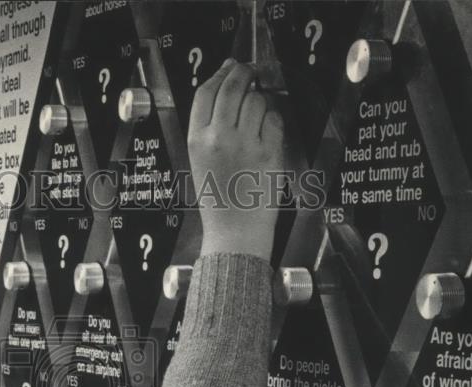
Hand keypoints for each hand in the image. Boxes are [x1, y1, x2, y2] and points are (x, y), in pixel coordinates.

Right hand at [188, 59, 284, 259]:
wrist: (235, 232)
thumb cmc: (219, 200)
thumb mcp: (200, 161)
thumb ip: (208, 126)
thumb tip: (225, 83)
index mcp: (197, 141)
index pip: (205, 92)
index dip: (220, 74)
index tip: (230, 69)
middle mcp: (219, 139)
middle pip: (233, 87)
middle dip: (244, 74)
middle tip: (251, 73)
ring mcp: (246, 144)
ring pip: (257, 100)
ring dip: (260, 101)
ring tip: (257, 119)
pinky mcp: (269, 151)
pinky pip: (274, 119)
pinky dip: (273, 121)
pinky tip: (267, 135)